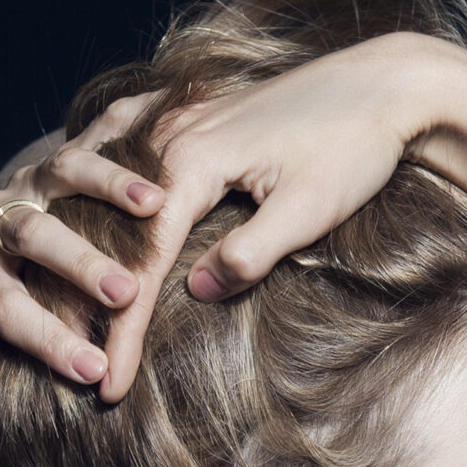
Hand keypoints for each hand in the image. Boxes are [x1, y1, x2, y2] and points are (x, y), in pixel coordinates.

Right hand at [0, 35, 449, 401]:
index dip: (126, 328)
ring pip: (120, 208)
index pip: (143, 258)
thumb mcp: (307, 210)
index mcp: (190, 159)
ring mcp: (179, 125)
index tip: (112, 384)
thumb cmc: (353, 146)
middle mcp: (170, 137)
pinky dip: (117, 222)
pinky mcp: (196, 124)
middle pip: (116, 233)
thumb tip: (195, 289)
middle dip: (94, 304)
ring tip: (82, 324)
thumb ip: (248, 253)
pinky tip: (102, 246)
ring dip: (101, 263)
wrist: (384, 82)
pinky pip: (139, 181)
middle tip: (84, 370)